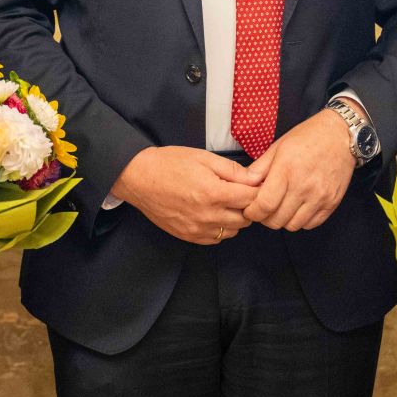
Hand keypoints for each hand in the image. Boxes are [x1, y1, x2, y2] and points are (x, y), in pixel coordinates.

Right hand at [112, 146, 264, 243]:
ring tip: (227, 203)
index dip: (257, 190)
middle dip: (248, 206)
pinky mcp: (188, 236)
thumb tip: (256, 179)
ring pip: (233, 231)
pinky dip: (221, 228)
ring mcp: (197, 229)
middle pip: (246, 218)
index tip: (257, 185)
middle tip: (242, 193)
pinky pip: (216, 239)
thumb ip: (233, 170)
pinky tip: (214, 214)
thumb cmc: (170, 163)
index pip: (251, 199)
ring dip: (236, 218)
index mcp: (213, 193)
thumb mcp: (204, 157)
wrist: (139, 178)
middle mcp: (207, 215)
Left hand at [242, 106, 355, 230]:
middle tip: (264, 209)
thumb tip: (244, 185)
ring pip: (293, 225)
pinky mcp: (332, 203)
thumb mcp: (278, 146)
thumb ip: (259, 168)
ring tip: (282, 207)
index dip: (253, 213)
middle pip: (277, 220)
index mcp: (286, 170)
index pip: (264, 205)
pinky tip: (298, 207)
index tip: (250, 210)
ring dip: (283, 220)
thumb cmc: (307, 137)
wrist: (340, 135)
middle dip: (265, 218)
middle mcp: (304, 186)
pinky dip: (301, 220)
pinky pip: (310, 224)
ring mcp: (320, 197)